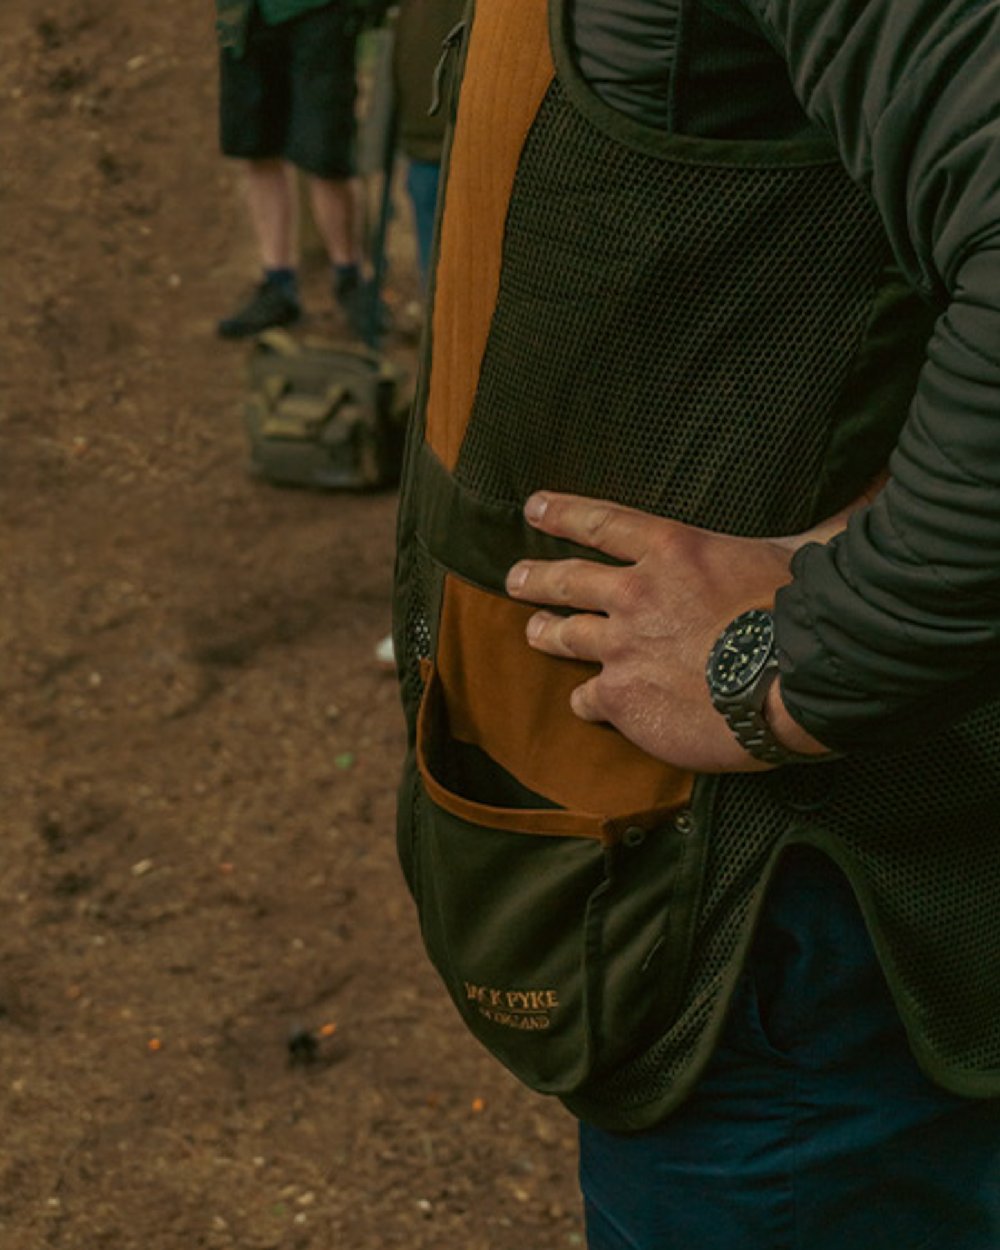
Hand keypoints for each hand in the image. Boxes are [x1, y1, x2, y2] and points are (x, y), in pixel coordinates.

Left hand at [505, 492, 831, 771]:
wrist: (797, 679)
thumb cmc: (805, 609)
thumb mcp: (802, 549)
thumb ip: (810, 528)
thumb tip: (869, 497)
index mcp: (672, 549)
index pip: (601, 522)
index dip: (562, 513)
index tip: (532, 508)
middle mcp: (635, 593)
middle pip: (567, 579)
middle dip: (534, 577)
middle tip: (514, 578)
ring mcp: (622, 647)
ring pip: (564, 636)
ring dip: (545, 632)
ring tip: (535, 632)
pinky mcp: (622, 698)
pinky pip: (587, 699)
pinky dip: (589, 701)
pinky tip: (591, 706)